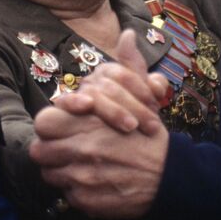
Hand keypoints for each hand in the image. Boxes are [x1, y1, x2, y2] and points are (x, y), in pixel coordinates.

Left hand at [30, 112, 168, 217]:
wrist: (170, 174)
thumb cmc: (146, 139)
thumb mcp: (121, 111)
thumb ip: (89, 110)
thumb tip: (63, 109)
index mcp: (88, 124)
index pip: (44, 122)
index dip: (49, 126)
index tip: (59, 130)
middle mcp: (80, 150)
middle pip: (39, 151)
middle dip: (49, 150)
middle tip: (63, 150)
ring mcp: (81, 177)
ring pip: (49, 174)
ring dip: (60, 170)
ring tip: (79, 167)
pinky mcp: (86, 200)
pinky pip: (66, 194)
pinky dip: (76, 189)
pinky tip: (94, 182)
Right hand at [50, 30, 171, 133]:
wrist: (119, 147)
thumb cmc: (133, 121)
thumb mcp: (147, 103)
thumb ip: (153, 85)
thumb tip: (154, 75)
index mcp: (109, 73)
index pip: (123, 73)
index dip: (141, 87)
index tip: (157, 103)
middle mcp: (92, 81)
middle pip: (110, 85)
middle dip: (133, 105)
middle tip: (151, 125)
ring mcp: (77, 95)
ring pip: (93, 94)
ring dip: (114, 110)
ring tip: (132, 127)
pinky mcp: (63, 112)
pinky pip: (65, 101)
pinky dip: (74, 101)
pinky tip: (87, 105)